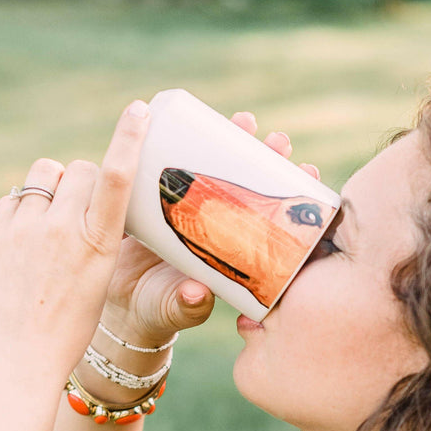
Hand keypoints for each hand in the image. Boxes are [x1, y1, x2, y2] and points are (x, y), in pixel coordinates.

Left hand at [0, 101, 153, 380]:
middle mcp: (62, 230)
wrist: (20, 358)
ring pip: (45, 174)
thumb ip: (93, 231)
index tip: (138, 110)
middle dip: (84, 182)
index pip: (116, 177)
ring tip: (51, 219)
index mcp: (98, 244)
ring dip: (52, 186)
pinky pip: (15, 197)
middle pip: (80, 170)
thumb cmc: (70, 325)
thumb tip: (79, 189)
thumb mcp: (99, 277)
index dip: (129, 139)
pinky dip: (25, 209)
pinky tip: (27, 241)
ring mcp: (24, 230)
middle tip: (80, 215)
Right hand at [101, 111, 320, 344]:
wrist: (120, 303)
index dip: (290, 194)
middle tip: (278, 141)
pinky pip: (180, 167)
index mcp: (232, 248)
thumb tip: (197, 293)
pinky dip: (186, 145)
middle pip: (247, 183)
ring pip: (217, 167)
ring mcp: (191, 210)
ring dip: (231, 141)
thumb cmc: (156, 309)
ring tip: (245, 121)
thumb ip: (186, 306)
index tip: (309, 172)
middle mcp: (217, 224)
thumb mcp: (174, 308)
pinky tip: (190, 123)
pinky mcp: (161, 200)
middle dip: (266, 158)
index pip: (269, 215)